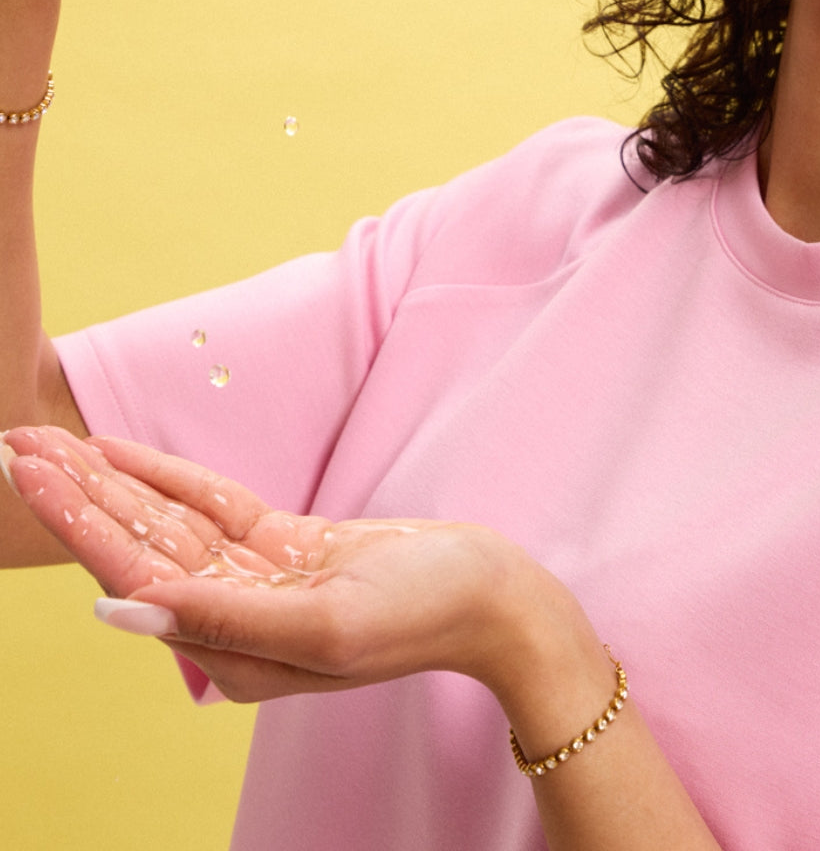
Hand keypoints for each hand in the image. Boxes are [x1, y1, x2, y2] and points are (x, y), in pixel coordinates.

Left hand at [1, 426, 559, 706]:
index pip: (130, 577)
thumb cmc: (425, 614)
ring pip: (164, 523)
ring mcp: (256, 581)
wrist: (495, 597)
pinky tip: (121, 455)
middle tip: (11, 443)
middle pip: (133, 546)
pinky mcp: (283, 548)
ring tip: (47, 442)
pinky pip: (209, 508)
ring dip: (106, 482)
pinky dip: (165, 478)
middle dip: (71, 495)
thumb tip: (114, 613)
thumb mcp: (326, 623)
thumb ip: (220, 618)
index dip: (75, 520)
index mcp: (232, 653)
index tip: (25, 472)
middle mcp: (231, 620)